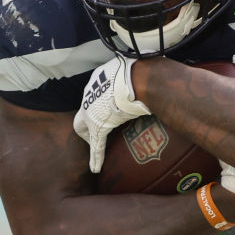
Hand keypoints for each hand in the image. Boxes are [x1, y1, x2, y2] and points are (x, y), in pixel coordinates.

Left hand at [74, 54, 150, 171]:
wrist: (135, 80)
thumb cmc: (139, 70)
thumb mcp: (134, 67)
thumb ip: (136, 71)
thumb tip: (152, 69)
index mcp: (99, 79)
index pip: (92, 94)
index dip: (96, 104)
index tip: (103, 109)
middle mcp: (91, 95)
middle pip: (82, 114)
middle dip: (86, 124)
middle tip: (91, 133)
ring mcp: (92, 112)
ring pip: (87, 129)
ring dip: (91, 138)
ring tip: (94, 150)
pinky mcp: (99, 127)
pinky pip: (97, 145)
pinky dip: (96, 157)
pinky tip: (95, 167)